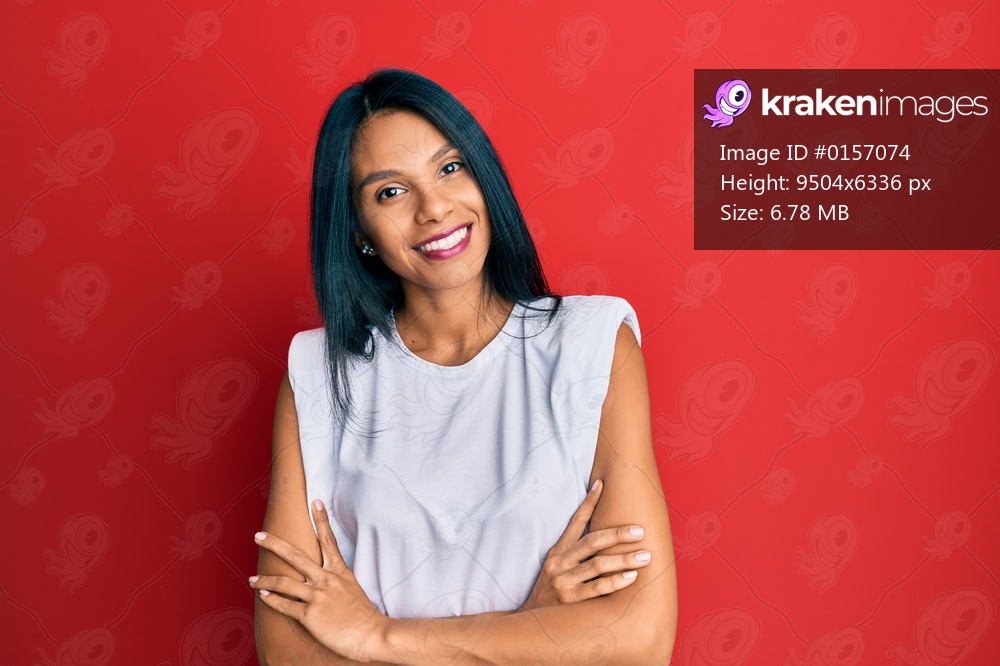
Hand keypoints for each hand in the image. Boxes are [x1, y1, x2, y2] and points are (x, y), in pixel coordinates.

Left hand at [250, 499, 388, 662]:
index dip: (321, 519)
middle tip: (258, 535)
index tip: (315, 501)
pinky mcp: (310, 616)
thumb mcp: (352, 587)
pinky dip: (271, 600)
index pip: (328, 540)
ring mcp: (317, 597)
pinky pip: (285, 605)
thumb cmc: (362, 613)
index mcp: (338, 571)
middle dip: (274, 543)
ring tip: (252, 579)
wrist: (371, 634)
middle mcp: (326, 580)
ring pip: (284, 582)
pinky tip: (263, 596)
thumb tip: (323, 572)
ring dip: (265, 579)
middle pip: (295, 555)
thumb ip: (336, 577)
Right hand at [520, 479, 650, 609]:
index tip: (602, 484)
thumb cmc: (550, 594)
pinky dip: (615, 581)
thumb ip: (574, 554)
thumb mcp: (555, 569)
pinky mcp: (569, 601)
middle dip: (618, 534)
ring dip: (624, 559)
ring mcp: (563, 581)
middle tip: (640, 531)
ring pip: (598, 564)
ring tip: (645, 555)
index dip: (588, 502)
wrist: (530, 623)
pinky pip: (596, 588)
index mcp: (557, 552)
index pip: (575, 522)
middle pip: (592, 542)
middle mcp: (559, 563)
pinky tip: (631, 576)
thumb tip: (603, 539)